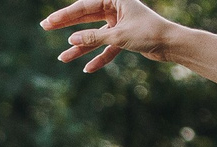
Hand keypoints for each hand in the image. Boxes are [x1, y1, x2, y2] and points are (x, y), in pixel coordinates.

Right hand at [42, 0, 180, 70]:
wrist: (172, 44)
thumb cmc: (148, 33)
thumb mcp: (118, 36)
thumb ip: (93, 37)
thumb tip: (71, 40)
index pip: (83, 7)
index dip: (64, 16)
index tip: (47, 22)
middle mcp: (115, 8)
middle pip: (85, 17)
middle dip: (66, 26)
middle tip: (45, 27)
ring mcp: (119, 23)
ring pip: (94, 36)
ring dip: (80, 48)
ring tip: (62, 58)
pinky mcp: (124, 37)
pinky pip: (107, 48)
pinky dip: (99, 58)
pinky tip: (88, 69)